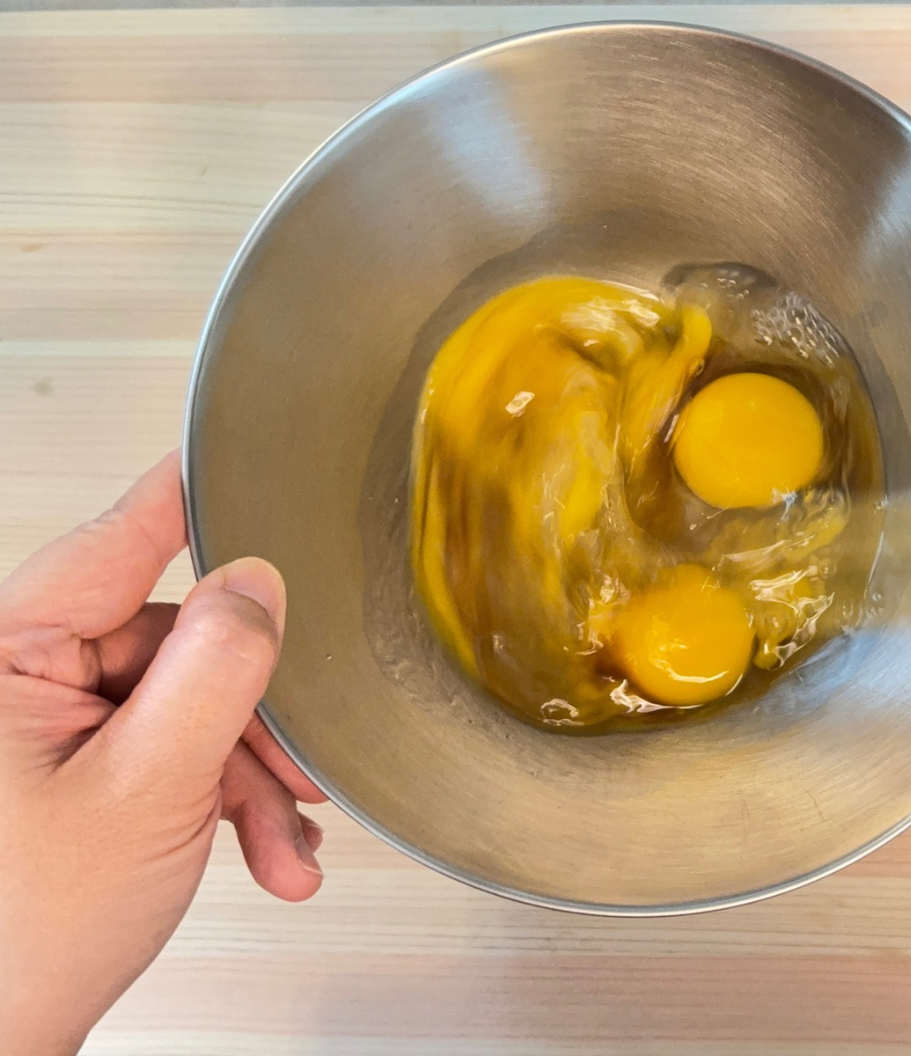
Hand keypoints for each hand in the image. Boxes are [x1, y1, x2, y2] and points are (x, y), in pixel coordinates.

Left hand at [0, 452, 327, 1055]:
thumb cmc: (18, 939)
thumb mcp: (145, 790)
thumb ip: (212, 672)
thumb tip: (257, 582)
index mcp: (7, 656)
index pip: (118, 540)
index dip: (196, 499)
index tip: (251, 456)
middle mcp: (21, 677)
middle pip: (177, 640)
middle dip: (252, 715)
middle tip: (296, 770)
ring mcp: (49, 725)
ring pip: (190, 701)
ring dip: (249, 772)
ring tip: (279, 838)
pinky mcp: (77, 764)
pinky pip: (174, 748)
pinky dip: (226, 797)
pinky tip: (259, 847)